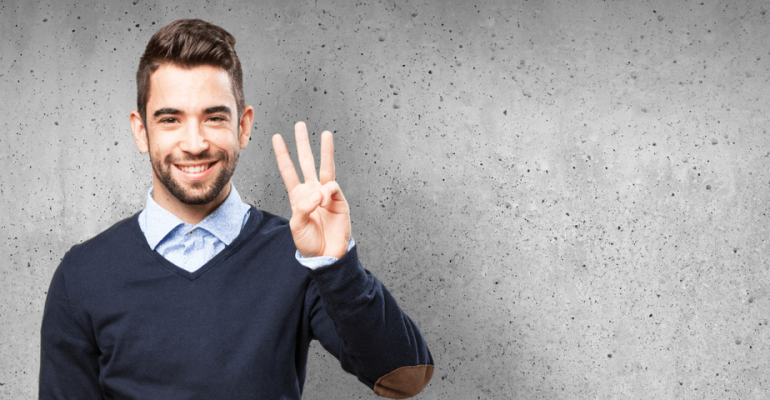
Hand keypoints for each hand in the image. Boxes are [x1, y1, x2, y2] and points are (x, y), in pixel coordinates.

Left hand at [272, 122, 350, 258]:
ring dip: (325, 150)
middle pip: (306, 162)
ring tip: (325, 134)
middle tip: (299, 125)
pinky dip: (327, 192)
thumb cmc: (309, 242)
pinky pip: (332, 187)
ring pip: (325, 167)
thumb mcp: (297, 226)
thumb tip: (318, 192)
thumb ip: (303, 208)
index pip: (288, 171)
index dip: (282, 155)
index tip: (277, 138)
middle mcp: (312, 191)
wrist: (327, 255)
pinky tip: (323, 202)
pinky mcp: (339, 200)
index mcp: (298, 196)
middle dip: (302, 144)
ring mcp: (326, 194)